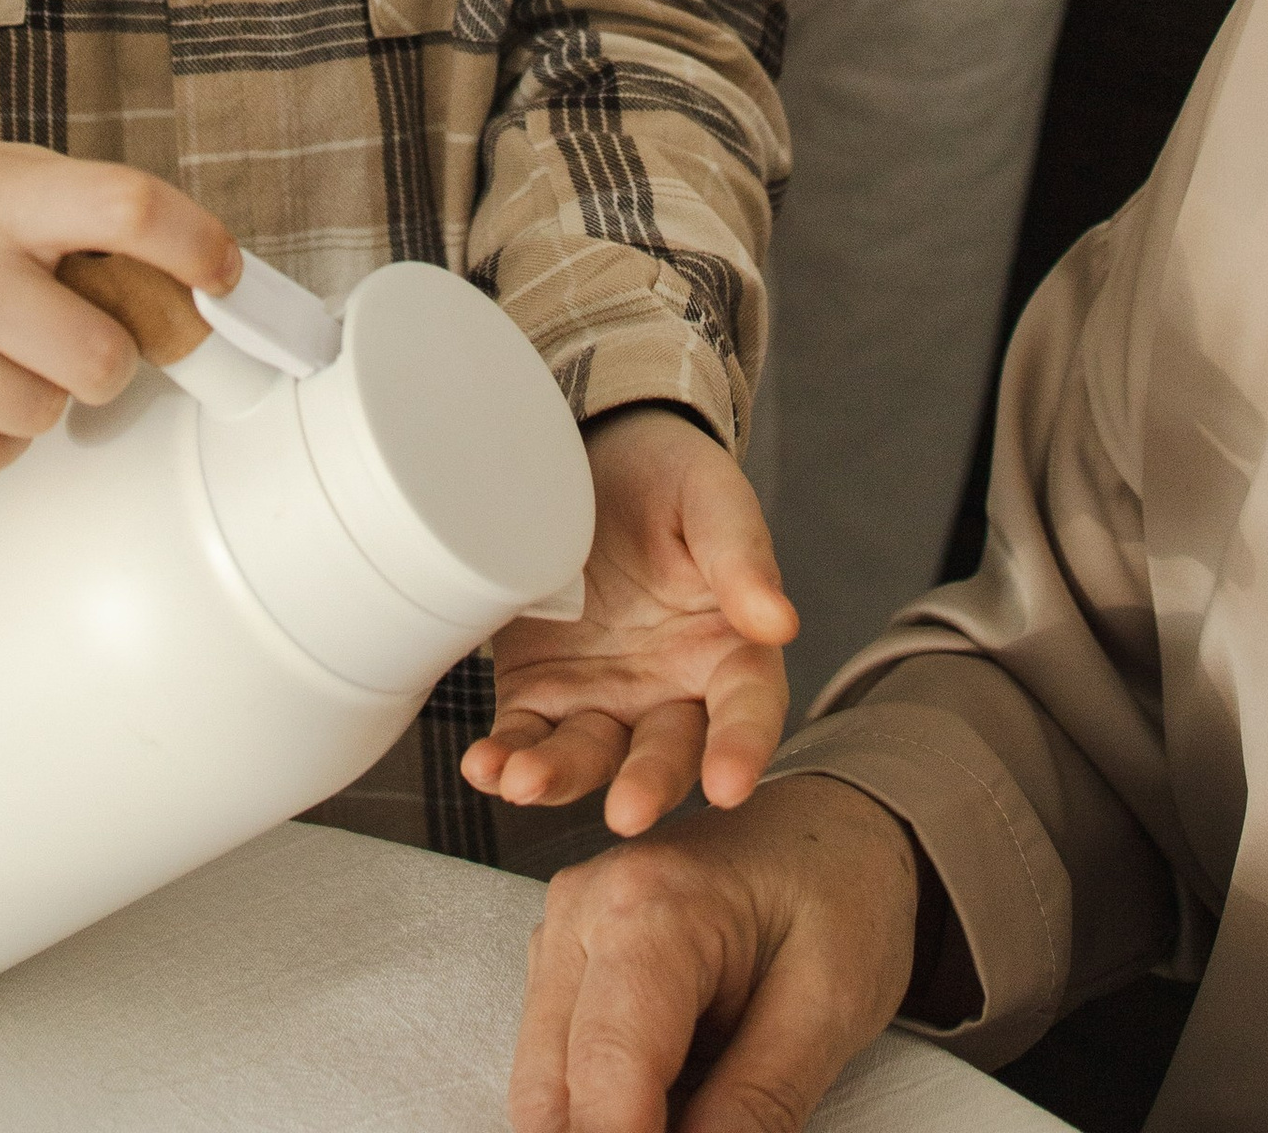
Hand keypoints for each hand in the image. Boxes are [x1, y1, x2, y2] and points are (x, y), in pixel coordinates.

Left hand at [466, 409, 798, 836]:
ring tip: (525, 782)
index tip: (729, 784)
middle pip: (666, 753)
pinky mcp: (542, 692)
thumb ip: (740, 557)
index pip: (747, 711)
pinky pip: (529, 736)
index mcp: (728, 652)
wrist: (594, 455)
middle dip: (646, 785)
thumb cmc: (668, 479)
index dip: (741, 749)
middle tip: (627, 812)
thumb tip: (779, 622)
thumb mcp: (710, 499)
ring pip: (591, 756)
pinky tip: (487, 765)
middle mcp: (671, 692)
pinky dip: (508, 757)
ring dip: (560, 777)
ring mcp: (604, 698)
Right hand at [509, 777, 921, 1132]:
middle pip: (554, 1095)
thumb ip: (756, 1106)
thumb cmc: (841, 890)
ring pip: (544, 1091)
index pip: (605, 1082)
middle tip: (712, 1131)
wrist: (833, 824)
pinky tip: (677, 1098)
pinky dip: (608, 1104)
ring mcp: (562, 928)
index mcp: (647, 906)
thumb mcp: (827, 1007)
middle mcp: (581, 908)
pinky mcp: (564, 956)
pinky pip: (557, 1065)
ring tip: (706, 1110)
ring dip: (612, 1123)